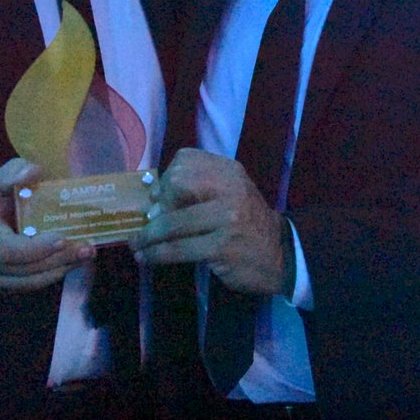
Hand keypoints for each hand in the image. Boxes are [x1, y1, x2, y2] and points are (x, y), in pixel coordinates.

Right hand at [0, 158, 93, 291]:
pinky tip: (71, 262)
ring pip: (29, 282)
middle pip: (23, 269)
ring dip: (60, 269)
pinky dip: (52, 274)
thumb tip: (34, 171)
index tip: (61, 238)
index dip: (34, 248)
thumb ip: (10, 174)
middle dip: (57, 259)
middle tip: (87, 247)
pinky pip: (29, 285)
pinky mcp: (1, 287)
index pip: (4, 250)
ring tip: (86, 254)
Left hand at [131, 148, 289, 296]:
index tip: (158, 200)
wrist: (281, 255)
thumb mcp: (229, 195)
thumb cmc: (246, 225)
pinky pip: (177, 249)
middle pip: (176, 185)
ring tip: (137, 246)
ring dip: (148, 237)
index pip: (185, 160)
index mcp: (229, 171)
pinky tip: (146, 258)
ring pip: (172, 223)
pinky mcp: (221, 247)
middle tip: (149, 225)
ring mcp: (227, 218)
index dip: (165, 180)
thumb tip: (151, 198)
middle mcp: (230, 189)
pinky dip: (156, 255)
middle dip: (157, 208)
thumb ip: (198, 189)